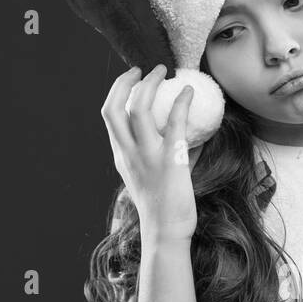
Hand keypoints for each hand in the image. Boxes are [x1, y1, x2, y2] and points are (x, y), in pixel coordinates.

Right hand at [100, 64, 204, 240]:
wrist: (167, 232)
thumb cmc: (163, 207)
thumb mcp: (152, 176)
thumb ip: (165, 154)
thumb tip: (194, 137)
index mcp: (121, 155)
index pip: (109, 116)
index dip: (117, 92)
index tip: (130, 80)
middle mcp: (128, 153)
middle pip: (113, 107)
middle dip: (124, 82)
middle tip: (141, 69)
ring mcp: (147, 156)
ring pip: (138, 109)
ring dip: (150, 84)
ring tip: (163, 72)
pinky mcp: (170, 160)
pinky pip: (174, 122)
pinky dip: (181, 102)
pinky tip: (189, 91)